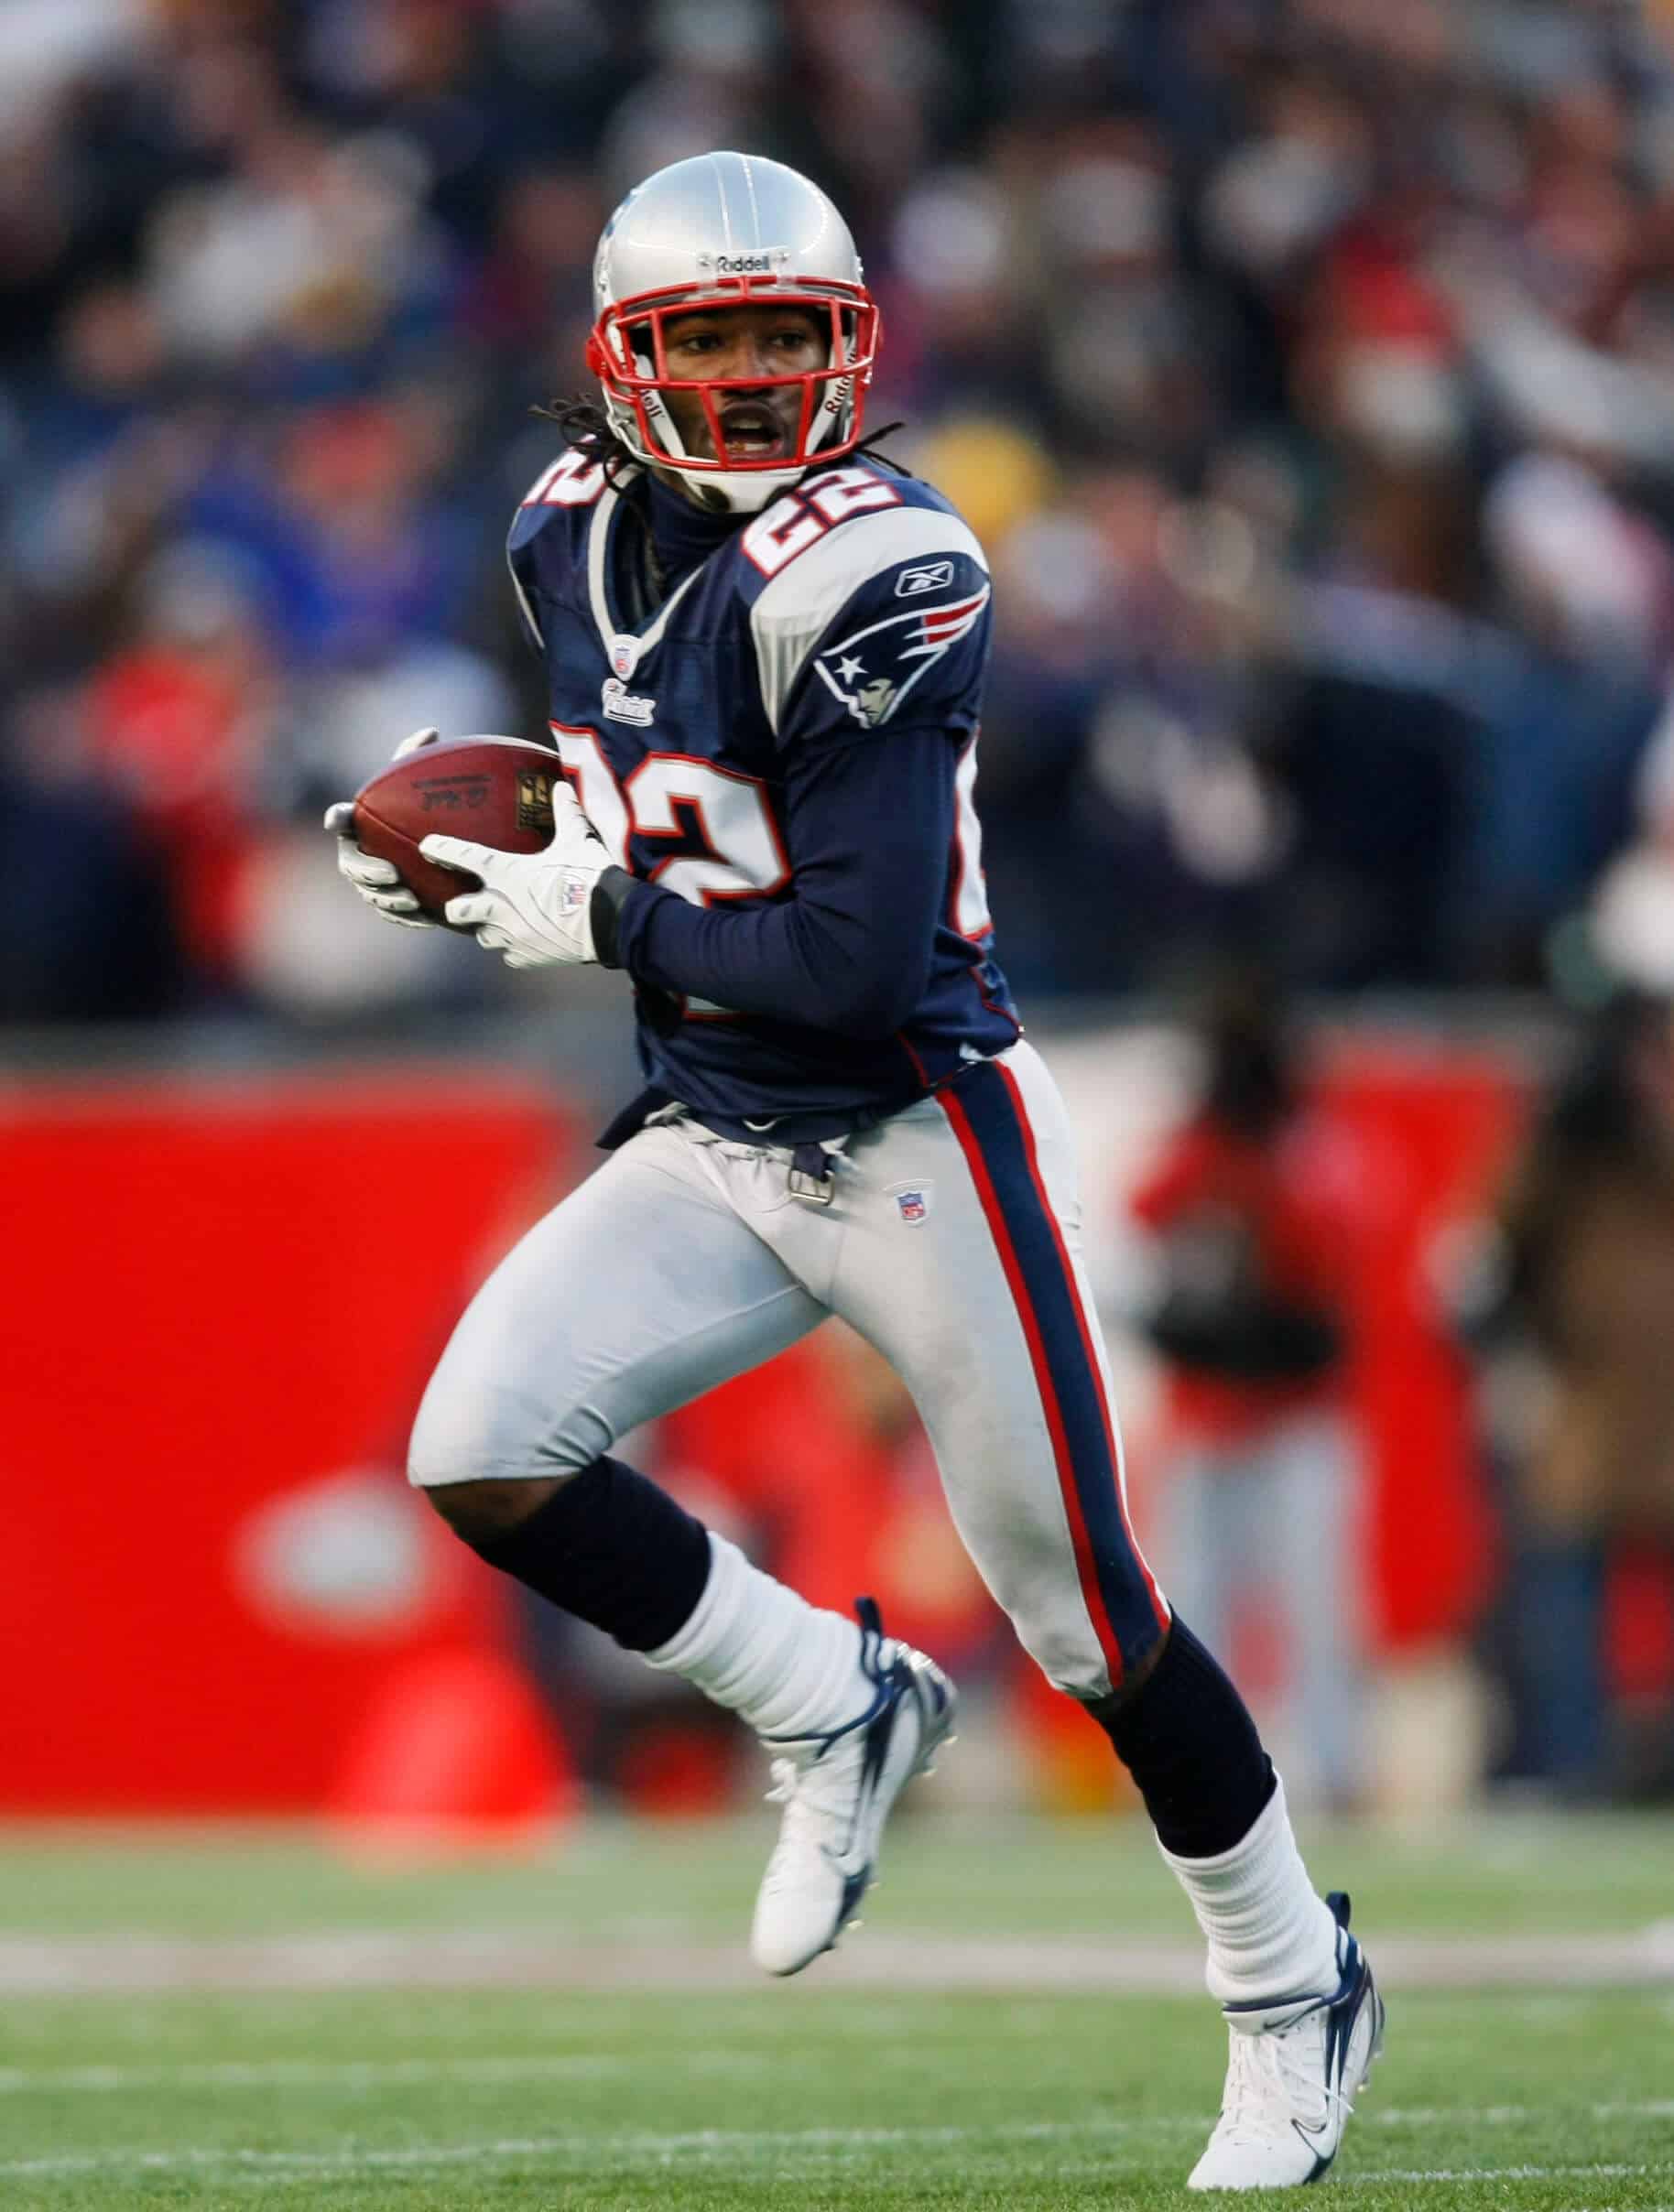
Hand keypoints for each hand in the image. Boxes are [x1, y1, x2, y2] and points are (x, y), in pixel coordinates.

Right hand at [323, 728, 444, 929]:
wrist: (442, 859)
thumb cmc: (425, 816)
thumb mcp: (424, 788)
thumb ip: (419, 760)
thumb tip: (431, 731)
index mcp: (361, 825)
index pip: (342, 820)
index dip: (337, 818)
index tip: (337, 816)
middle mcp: (358, 854)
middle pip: (351, 865)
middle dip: (366, 870)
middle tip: (391, 872)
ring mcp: (370, 883)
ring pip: (370, 894)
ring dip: (387, 899)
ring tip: (410, 898)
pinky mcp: (388, 905)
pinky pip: (390, 915)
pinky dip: (404, 917)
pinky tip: (423, 917)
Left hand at [422, 781, 609, 966]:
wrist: (610, 922)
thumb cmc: (590, 876)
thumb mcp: (578, 840)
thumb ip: (566, 812)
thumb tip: (562, 786)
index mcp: (506, 872)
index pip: (463, 856)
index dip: (441, 849)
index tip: (428, 846)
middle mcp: (500, 906)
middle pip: (456, 912)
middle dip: (457, 908)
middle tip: (464, 903)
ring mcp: (511, 935)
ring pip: (484, 936)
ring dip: (489, 929)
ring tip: (503, 923)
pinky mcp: (526, 957)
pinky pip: (510, 955)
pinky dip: (516, 948)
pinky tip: (527, 941)